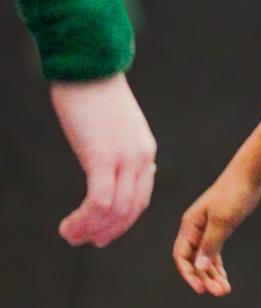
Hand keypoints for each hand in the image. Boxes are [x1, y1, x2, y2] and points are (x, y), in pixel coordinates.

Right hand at [48, 76, 156, 246]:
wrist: (88, 65)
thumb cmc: (93, 91)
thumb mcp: (112, 125)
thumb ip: (114, 146)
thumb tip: (102, 162)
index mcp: (145, 151)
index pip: (141, 198)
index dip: (123, 221)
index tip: (106, 232)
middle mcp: (141, 159)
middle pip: (131, 210)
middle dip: (109, 231)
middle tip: (88, 242)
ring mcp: (124, 160)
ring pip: (114, 211)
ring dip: (91, 230)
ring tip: (71, 237)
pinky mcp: (102, 158)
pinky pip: (99, 202)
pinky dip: (84, 220)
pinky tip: (68, 226)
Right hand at [173, 162, 260, 295]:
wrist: (249, 176)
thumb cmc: (233, 195)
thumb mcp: (222, 221)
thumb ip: (210, 245)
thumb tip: (199, 267)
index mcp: (190, 226)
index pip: (181, 256)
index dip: (189, 274)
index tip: (200, 289)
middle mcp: (194, 230)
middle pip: (194, 261)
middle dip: (205, 278)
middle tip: (221, 293)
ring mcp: (206, 231)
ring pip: (205, 260)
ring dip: (213, 276)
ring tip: (224, 291)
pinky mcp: (219, 230)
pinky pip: (214, 254)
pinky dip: (218, 268)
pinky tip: (225, 280)